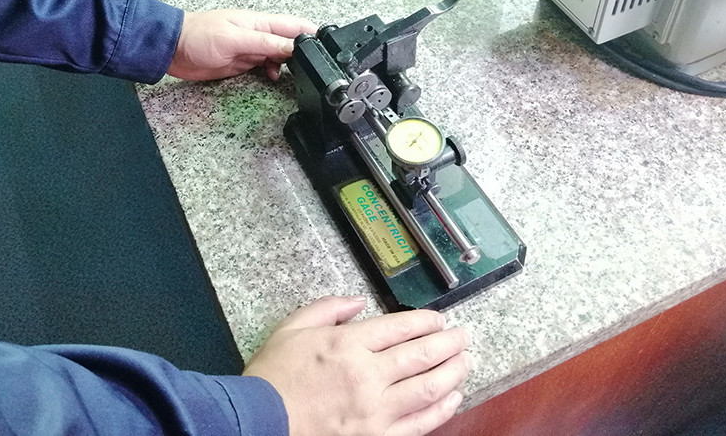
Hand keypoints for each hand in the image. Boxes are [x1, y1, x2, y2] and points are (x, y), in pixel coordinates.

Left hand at [167, 9, 316, 81]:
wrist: (172, 49)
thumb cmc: (199, 37)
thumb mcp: (235, 39)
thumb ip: (266, 43)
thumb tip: (294, 46)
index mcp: (260, 22)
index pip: (295, 26)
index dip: (313, 35)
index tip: (327, 48)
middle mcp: (259, 34)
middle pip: (291, 42)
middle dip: (305, 52)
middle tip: (315, 67)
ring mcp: (252, 48)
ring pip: (281, 55)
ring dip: (290, 64)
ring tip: (298, 75)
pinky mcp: (243, 62)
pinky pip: (266, 66)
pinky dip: (274, 72)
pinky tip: (273, 77)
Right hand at [243, 296, 472, 435]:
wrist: (259, 421)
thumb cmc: (273, 377)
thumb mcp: (292, 327)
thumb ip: (328, 308)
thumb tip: (357, 302)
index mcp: (348, 343)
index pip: (400, 327)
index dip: (426, 321)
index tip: (439, 319)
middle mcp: (367, 374)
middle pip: (421, 354)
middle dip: (448, 342)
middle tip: (463, 336)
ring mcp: (375, 410)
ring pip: (427, 387)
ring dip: (452, 372)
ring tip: (465, 361)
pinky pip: (418, 423)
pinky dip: (440, 409)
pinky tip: (452, 397)